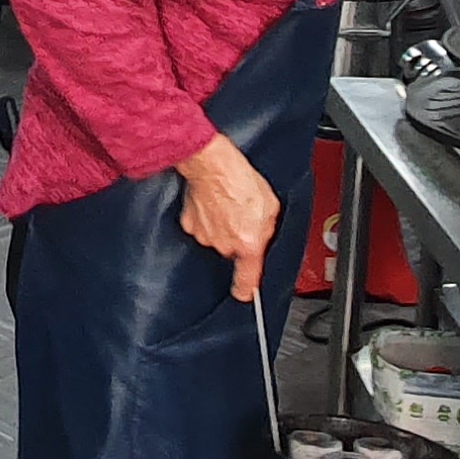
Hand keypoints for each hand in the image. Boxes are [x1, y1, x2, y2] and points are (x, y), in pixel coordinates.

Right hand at [172, 135, 278, 303]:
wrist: (211, 164)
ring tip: (226, 204)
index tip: (245, 294)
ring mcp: (205, 236)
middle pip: (232, 251)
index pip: (247, 279)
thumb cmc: (240, 179)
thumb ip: (267, 228)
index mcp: (248, 244)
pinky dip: (205, 217)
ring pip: (216, 238)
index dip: (246, 290)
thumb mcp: (270, 205)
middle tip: (240, 216)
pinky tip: (211, 202)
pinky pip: (200, 227)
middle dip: (237, 238)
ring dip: (221, 226)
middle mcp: (224, 245)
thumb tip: (261, 235)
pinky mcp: (189, 225)